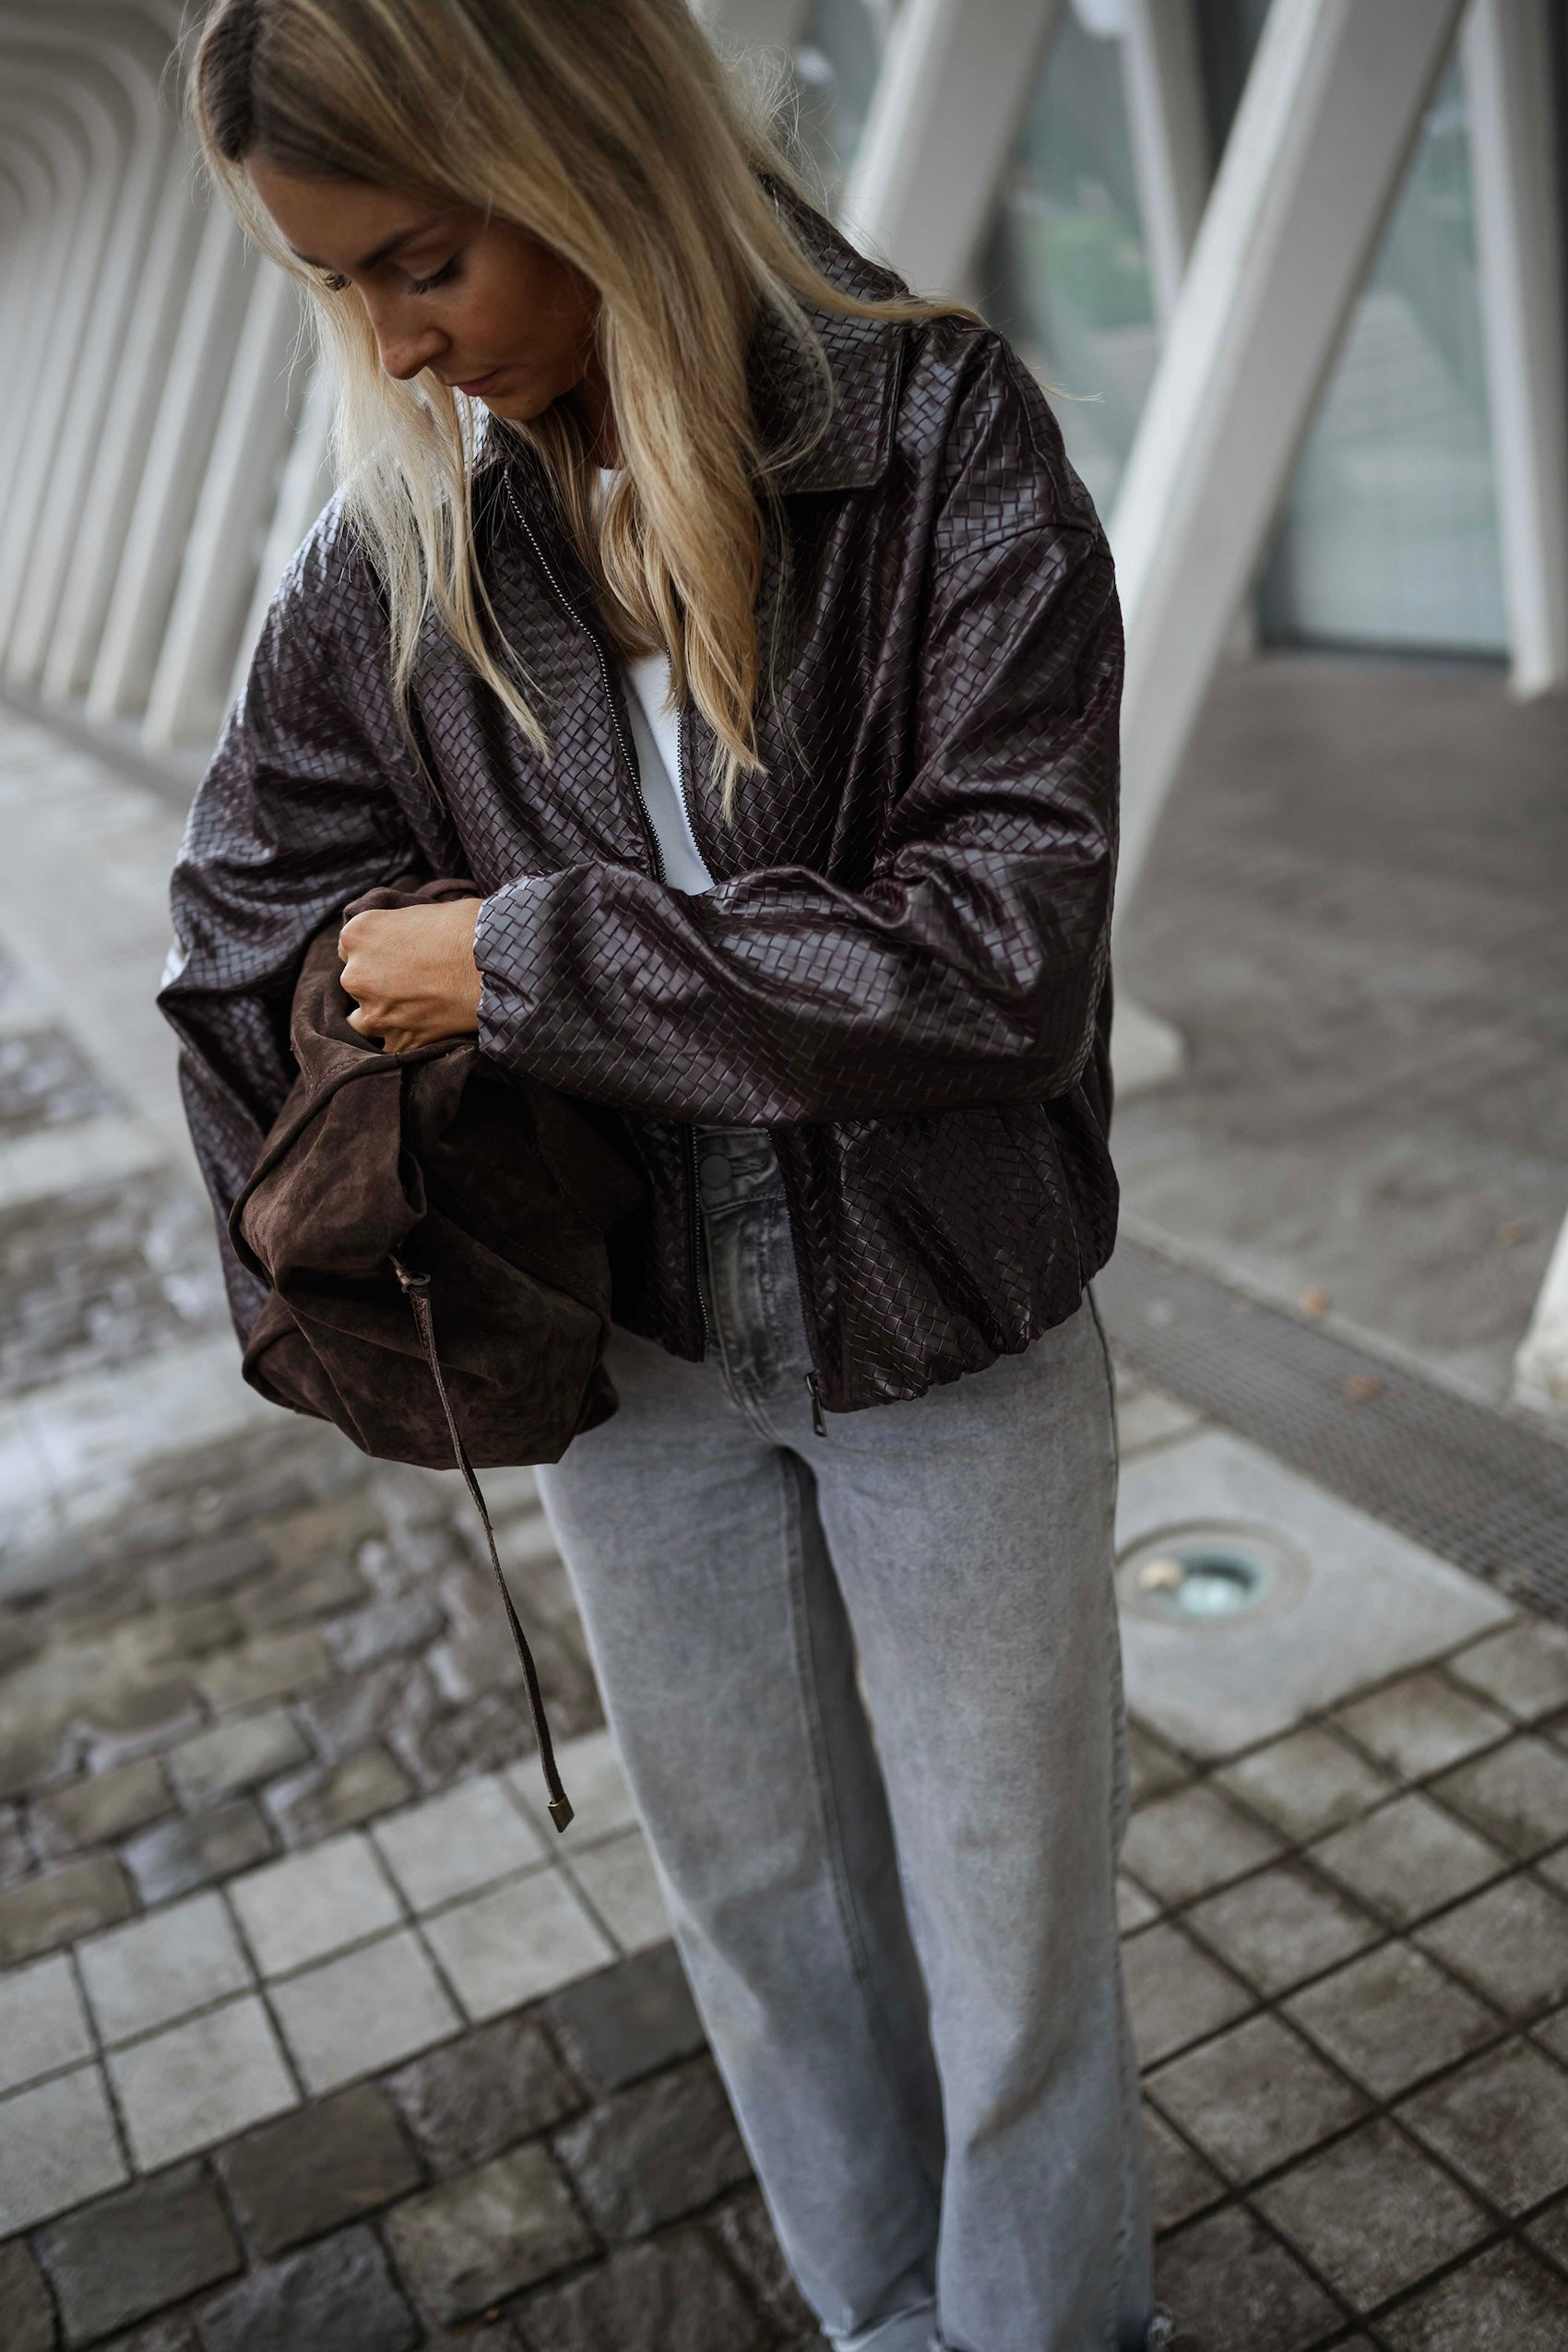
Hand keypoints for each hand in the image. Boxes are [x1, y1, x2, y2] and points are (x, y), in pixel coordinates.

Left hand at [338, 897, 482, 1054]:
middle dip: (378, 983)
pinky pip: (392, 1044)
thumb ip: (398, 927)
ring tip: (413, 1008)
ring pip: (365, 1019)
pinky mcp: (399, 1040)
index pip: (351, 947)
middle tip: (411, 981)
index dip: (376, 952)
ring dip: (383, 1014)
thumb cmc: (467, 928)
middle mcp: (356, 974)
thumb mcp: (422, 911)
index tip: (395, 957)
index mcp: (358, 934)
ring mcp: (375, 1012)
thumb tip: (403, 935)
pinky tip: (426, 1026)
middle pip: (357, 983)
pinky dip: (406, 1038)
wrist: (498, 965)